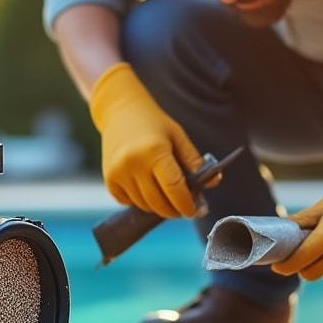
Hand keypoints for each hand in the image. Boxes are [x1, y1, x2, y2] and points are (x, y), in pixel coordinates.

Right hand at [88, 62, 205, 217]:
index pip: (174, 188)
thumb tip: (213, 182)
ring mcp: (118, 173)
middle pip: (159, 203)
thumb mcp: (178, 137)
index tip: (194, 210)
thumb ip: (194, 161)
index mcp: (154, 151)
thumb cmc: (153, 123)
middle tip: (183, 207)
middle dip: (174, 210)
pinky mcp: (109, 180)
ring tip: (165, 192)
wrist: (120, 112)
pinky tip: (146, 186)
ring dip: (158, 206)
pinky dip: (140, 201)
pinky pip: (129, 202)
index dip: (186, 204)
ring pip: (144, 205)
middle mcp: (133, 164)